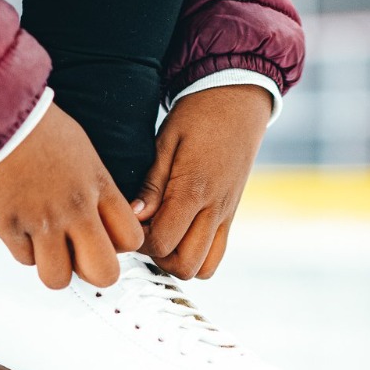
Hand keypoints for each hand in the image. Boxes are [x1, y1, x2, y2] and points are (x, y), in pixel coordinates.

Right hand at [0, 102, 143, 288]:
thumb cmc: (41, 129)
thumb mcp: (87, 156)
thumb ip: (100, 191)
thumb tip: (103, 221)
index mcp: (99, 188)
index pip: (131, 240)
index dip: (120, 247)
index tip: (107, 239)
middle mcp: (75, 209)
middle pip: (104, 273)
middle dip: (94, 271)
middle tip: (82, 257)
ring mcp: (41, 221)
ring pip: (59, 278)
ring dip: (55, 267)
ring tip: (49, 248)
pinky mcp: (9, 226)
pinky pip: (24, 260)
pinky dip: (24, 250)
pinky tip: (23, 228)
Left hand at [134, 84, 271, 278]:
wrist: (238, 101)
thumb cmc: (198, 116)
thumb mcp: (166, 142)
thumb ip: (151, 184)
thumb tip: (135, 217)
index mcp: (194, 189)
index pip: (162, 241)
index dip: (140, 240)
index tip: (131, 221)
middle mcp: (214, 208)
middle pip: (184, 264)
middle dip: (158, 257)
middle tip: (145, 232)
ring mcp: (226, 215)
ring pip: (204, 268)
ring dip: (179, 260)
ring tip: (164, 235)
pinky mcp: (231, 215)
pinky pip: (217, 254)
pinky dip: (197, 255)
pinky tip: (180, 233)